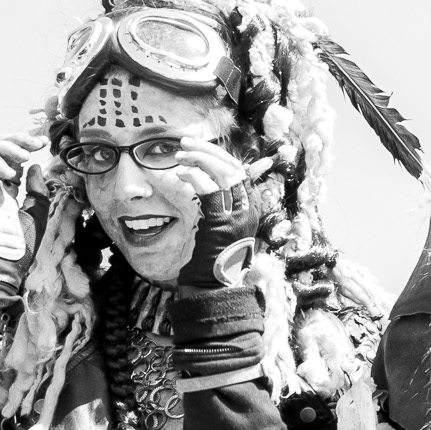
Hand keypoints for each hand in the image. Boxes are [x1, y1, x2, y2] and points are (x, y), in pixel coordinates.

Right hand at [0, 134, 47, 307]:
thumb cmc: (15, 248)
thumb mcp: (34, 215)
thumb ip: (36, 192)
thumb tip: (35, 168)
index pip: (5, 156)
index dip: (21, 145)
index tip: (42, 143)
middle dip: (13, 140)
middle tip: (34, 143)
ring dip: (1, 146)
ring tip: (23, 156)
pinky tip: (10, 174)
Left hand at [172, 139, 269, 292]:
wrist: (213, 286)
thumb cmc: (213, 258)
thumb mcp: (222, 226)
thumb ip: (220, 204)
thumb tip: (209, 181)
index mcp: (251, 208)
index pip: (239, 170)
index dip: (218, 154)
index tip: (197, 148)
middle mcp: (249, 210)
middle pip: (233, 166)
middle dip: (207, 150)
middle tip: (184, 142)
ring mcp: (238, 217)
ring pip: (223, 173)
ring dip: (199, 159)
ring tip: (179, 156)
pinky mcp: (222, 224)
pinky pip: (210, 190)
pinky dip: (194, 176)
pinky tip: (180, 174)